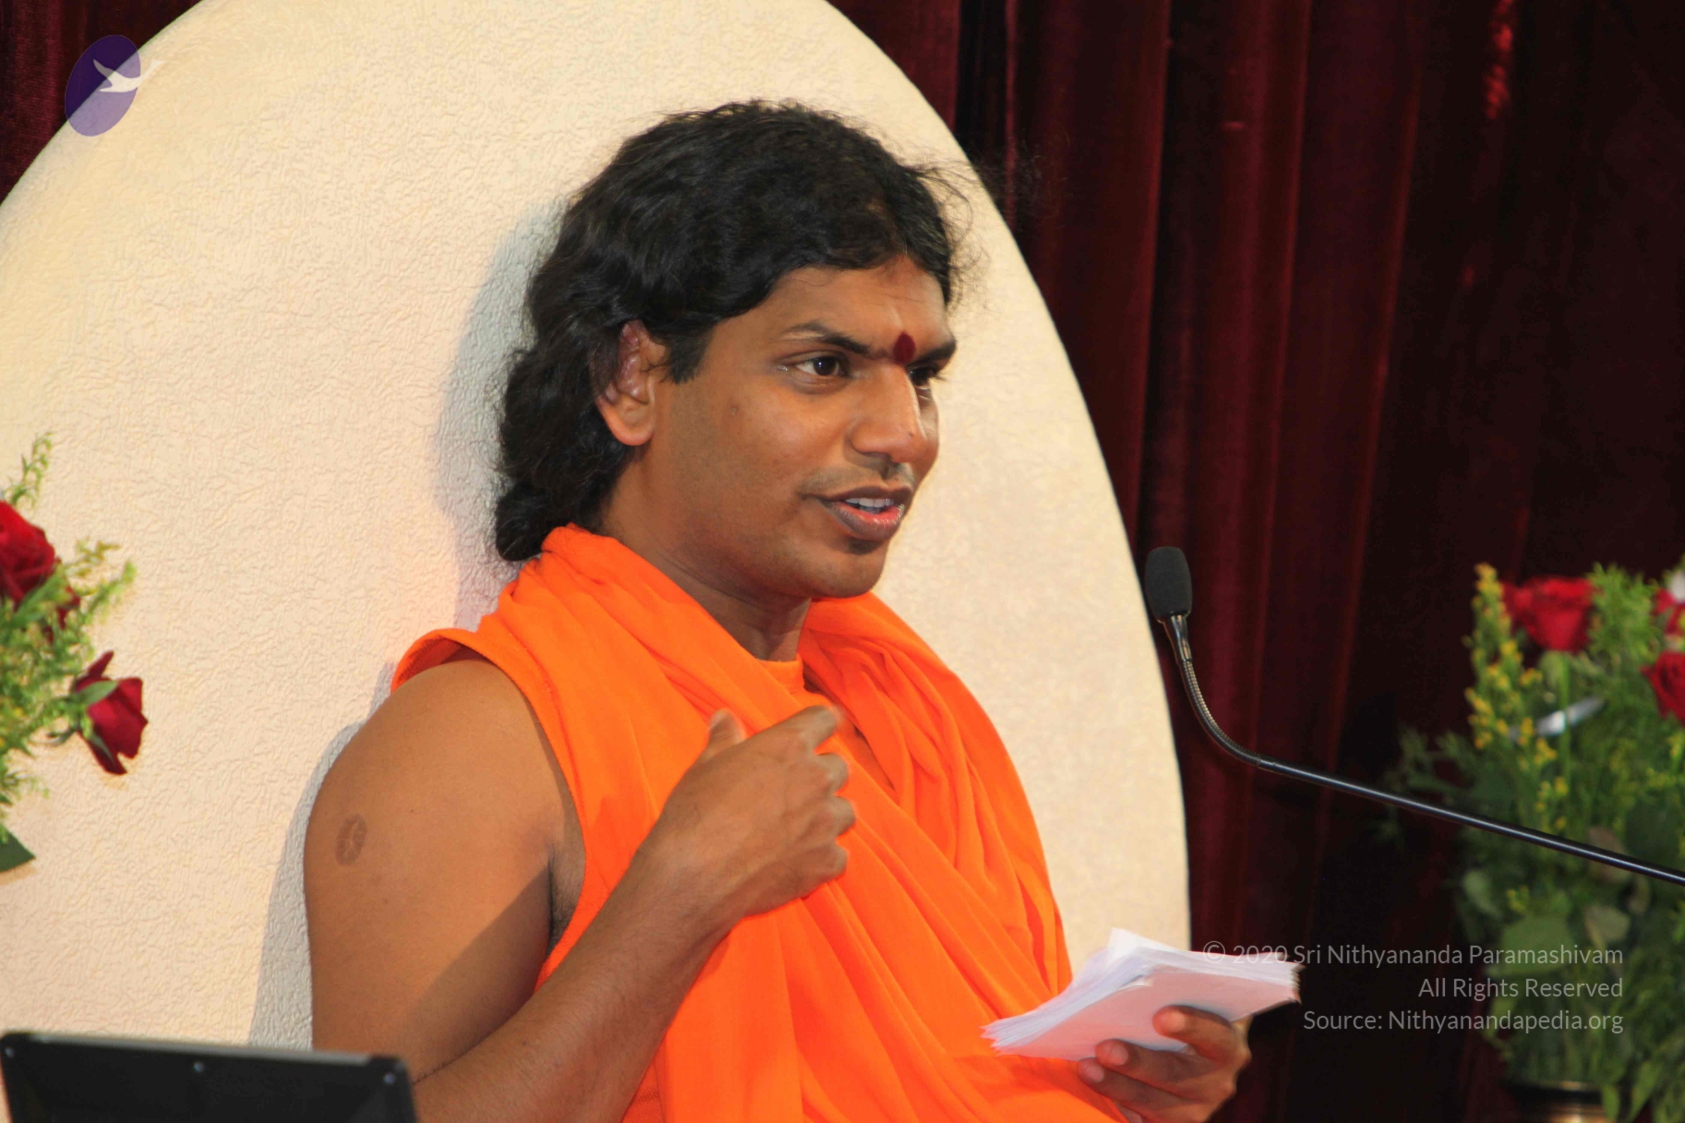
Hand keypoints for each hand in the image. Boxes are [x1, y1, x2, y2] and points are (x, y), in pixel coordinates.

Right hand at [641, 706, 853, 929]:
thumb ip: (724, 739)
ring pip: (845, 812)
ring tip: (798, 830)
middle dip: (820, 776)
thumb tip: (724, 718)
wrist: (695, 876)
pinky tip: (797, 863)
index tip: (816, 731)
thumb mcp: (705, 766)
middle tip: (793, 791)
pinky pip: (837, 856)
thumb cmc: (696, 814)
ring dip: (827, 817)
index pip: (823, 719)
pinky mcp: (826, 862)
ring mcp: (825, 823)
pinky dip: (821, 859)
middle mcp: (815, 779)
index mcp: (788, 746)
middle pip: (838, 767)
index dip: (819, 725)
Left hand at [1076, 1008, 1251, 1122]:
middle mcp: (1218, 1082)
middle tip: (1106, 1048)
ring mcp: (1195, 1108)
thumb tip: (1126, 985)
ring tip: (1087, 1067)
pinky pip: (1142, 1118)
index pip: (1216, 1035)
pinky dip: (1114, 1101)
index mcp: (1228, 1044)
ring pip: (1155, 1103)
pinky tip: (1090, 1086)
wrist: (1188, 1047)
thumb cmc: (1179, 1009)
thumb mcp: (1184, 997)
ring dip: (1117, 1085)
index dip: (1191, 1025)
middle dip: (1139, 1062)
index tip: (1160, 1017)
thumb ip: (1166, 991)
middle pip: (1177, 1075)